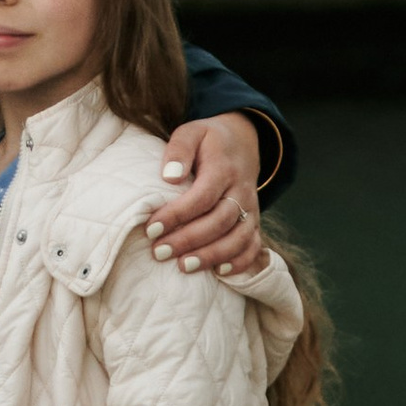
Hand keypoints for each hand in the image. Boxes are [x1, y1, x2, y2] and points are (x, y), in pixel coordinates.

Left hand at [145, 111, 266, 278]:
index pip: (202, 196)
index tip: (151, 228)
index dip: (177, 215)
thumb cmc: (208, 140)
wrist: (243, 142)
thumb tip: (169, 177)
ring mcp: (250, 209)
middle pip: (219, 221)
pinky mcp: (254, 222)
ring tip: (183, 266)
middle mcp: (241, 191)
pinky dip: (240, 262)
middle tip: (159, 252)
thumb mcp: (191, 132)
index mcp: (224, 168)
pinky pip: (253, 246)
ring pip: (238, 238)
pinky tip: (218, 272)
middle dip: (189, 240)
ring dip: (211, 255)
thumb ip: (179, 149)